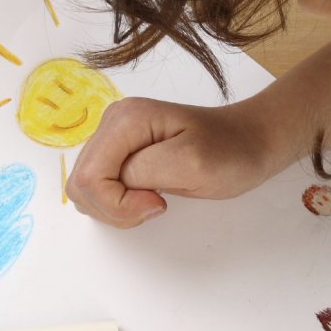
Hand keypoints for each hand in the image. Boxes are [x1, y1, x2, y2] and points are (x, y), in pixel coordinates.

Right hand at [66, 95, 293, 228]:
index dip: (119, 203)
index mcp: (125, 120)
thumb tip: (120, 188)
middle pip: (80, 184)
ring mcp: (113, 138)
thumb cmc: (230, 152)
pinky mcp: (120, 154)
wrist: (250, 142)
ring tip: (153, 202)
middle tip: (155, 206)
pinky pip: (98, 189)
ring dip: (114, 209)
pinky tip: (146, 199)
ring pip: (84, 190)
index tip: (158, 204)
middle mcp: (111, 124)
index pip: (90, 177)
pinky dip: (118, 205)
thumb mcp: (191, 163)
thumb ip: (144, 173)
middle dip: (114, 209)